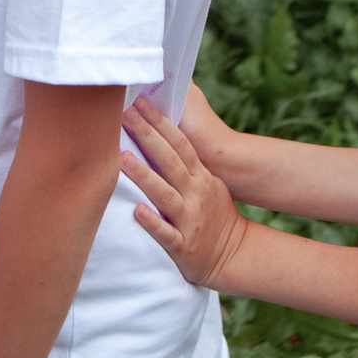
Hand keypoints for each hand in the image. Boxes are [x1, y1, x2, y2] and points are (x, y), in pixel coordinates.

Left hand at [119, 96, 249, 290]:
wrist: (235, 254)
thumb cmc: (215, 214)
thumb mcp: (209, 183)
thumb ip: (188, 164)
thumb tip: (165, 135)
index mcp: (201, 177)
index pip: (180, 143)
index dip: (160, 122)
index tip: (140, 102)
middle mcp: (196, 194)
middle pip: (170, 161)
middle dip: (147, 136)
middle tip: (125, 114)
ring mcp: (190, 220)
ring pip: (165, 194)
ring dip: (143, 175)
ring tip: (121, 157)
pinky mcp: (184, 246)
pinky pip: (166, 234)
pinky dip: (152, 222)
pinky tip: (136, 210)